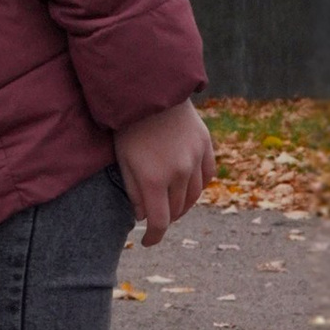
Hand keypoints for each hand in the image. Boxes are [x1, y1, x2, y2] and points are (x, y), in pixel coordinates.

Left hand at [113, 97, 214, 245]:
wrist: (150, 88)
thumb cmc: (128, 125)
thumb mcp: (122, 160)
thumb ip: (133, 191)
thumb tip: (143, 216)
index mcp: (153, 178)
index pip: (159, 221)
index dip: (154, 237)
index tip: (148, 242)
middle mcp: (179, 172)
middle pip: (177, 210)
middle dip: (165, 219)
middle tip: (155, 219)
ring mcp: (195, 158)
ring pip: (194, 196)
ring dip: (183, 206)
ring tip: (171, 205)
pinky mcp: (206, 145)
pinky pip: (207, 176)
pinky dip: (198, 186)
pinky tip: (188, 188)